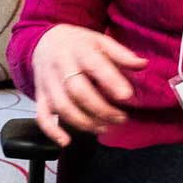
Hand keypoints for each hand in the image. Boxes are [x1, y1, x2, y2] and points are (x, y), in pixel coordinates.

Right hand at [31, 24, 146, 145]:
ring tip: (103, 128)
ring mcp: (48, 82)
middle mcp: (60, 66)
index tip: (127, 96)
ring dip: (83, 121)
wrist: (44, 42)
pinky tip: (66, 141)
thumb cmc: (78, 44)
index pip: (94, 65)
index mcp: (78, 49)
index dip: (111, 81)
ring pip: (62, 106)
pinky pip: (42, 116)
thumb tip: (143, 64)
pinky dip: (52, 131)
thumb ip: (121, 54)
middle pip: (77, 90)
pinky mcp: (40, 95)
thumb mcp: (100, 41)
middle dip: (100, 108)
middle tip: (120, 118)